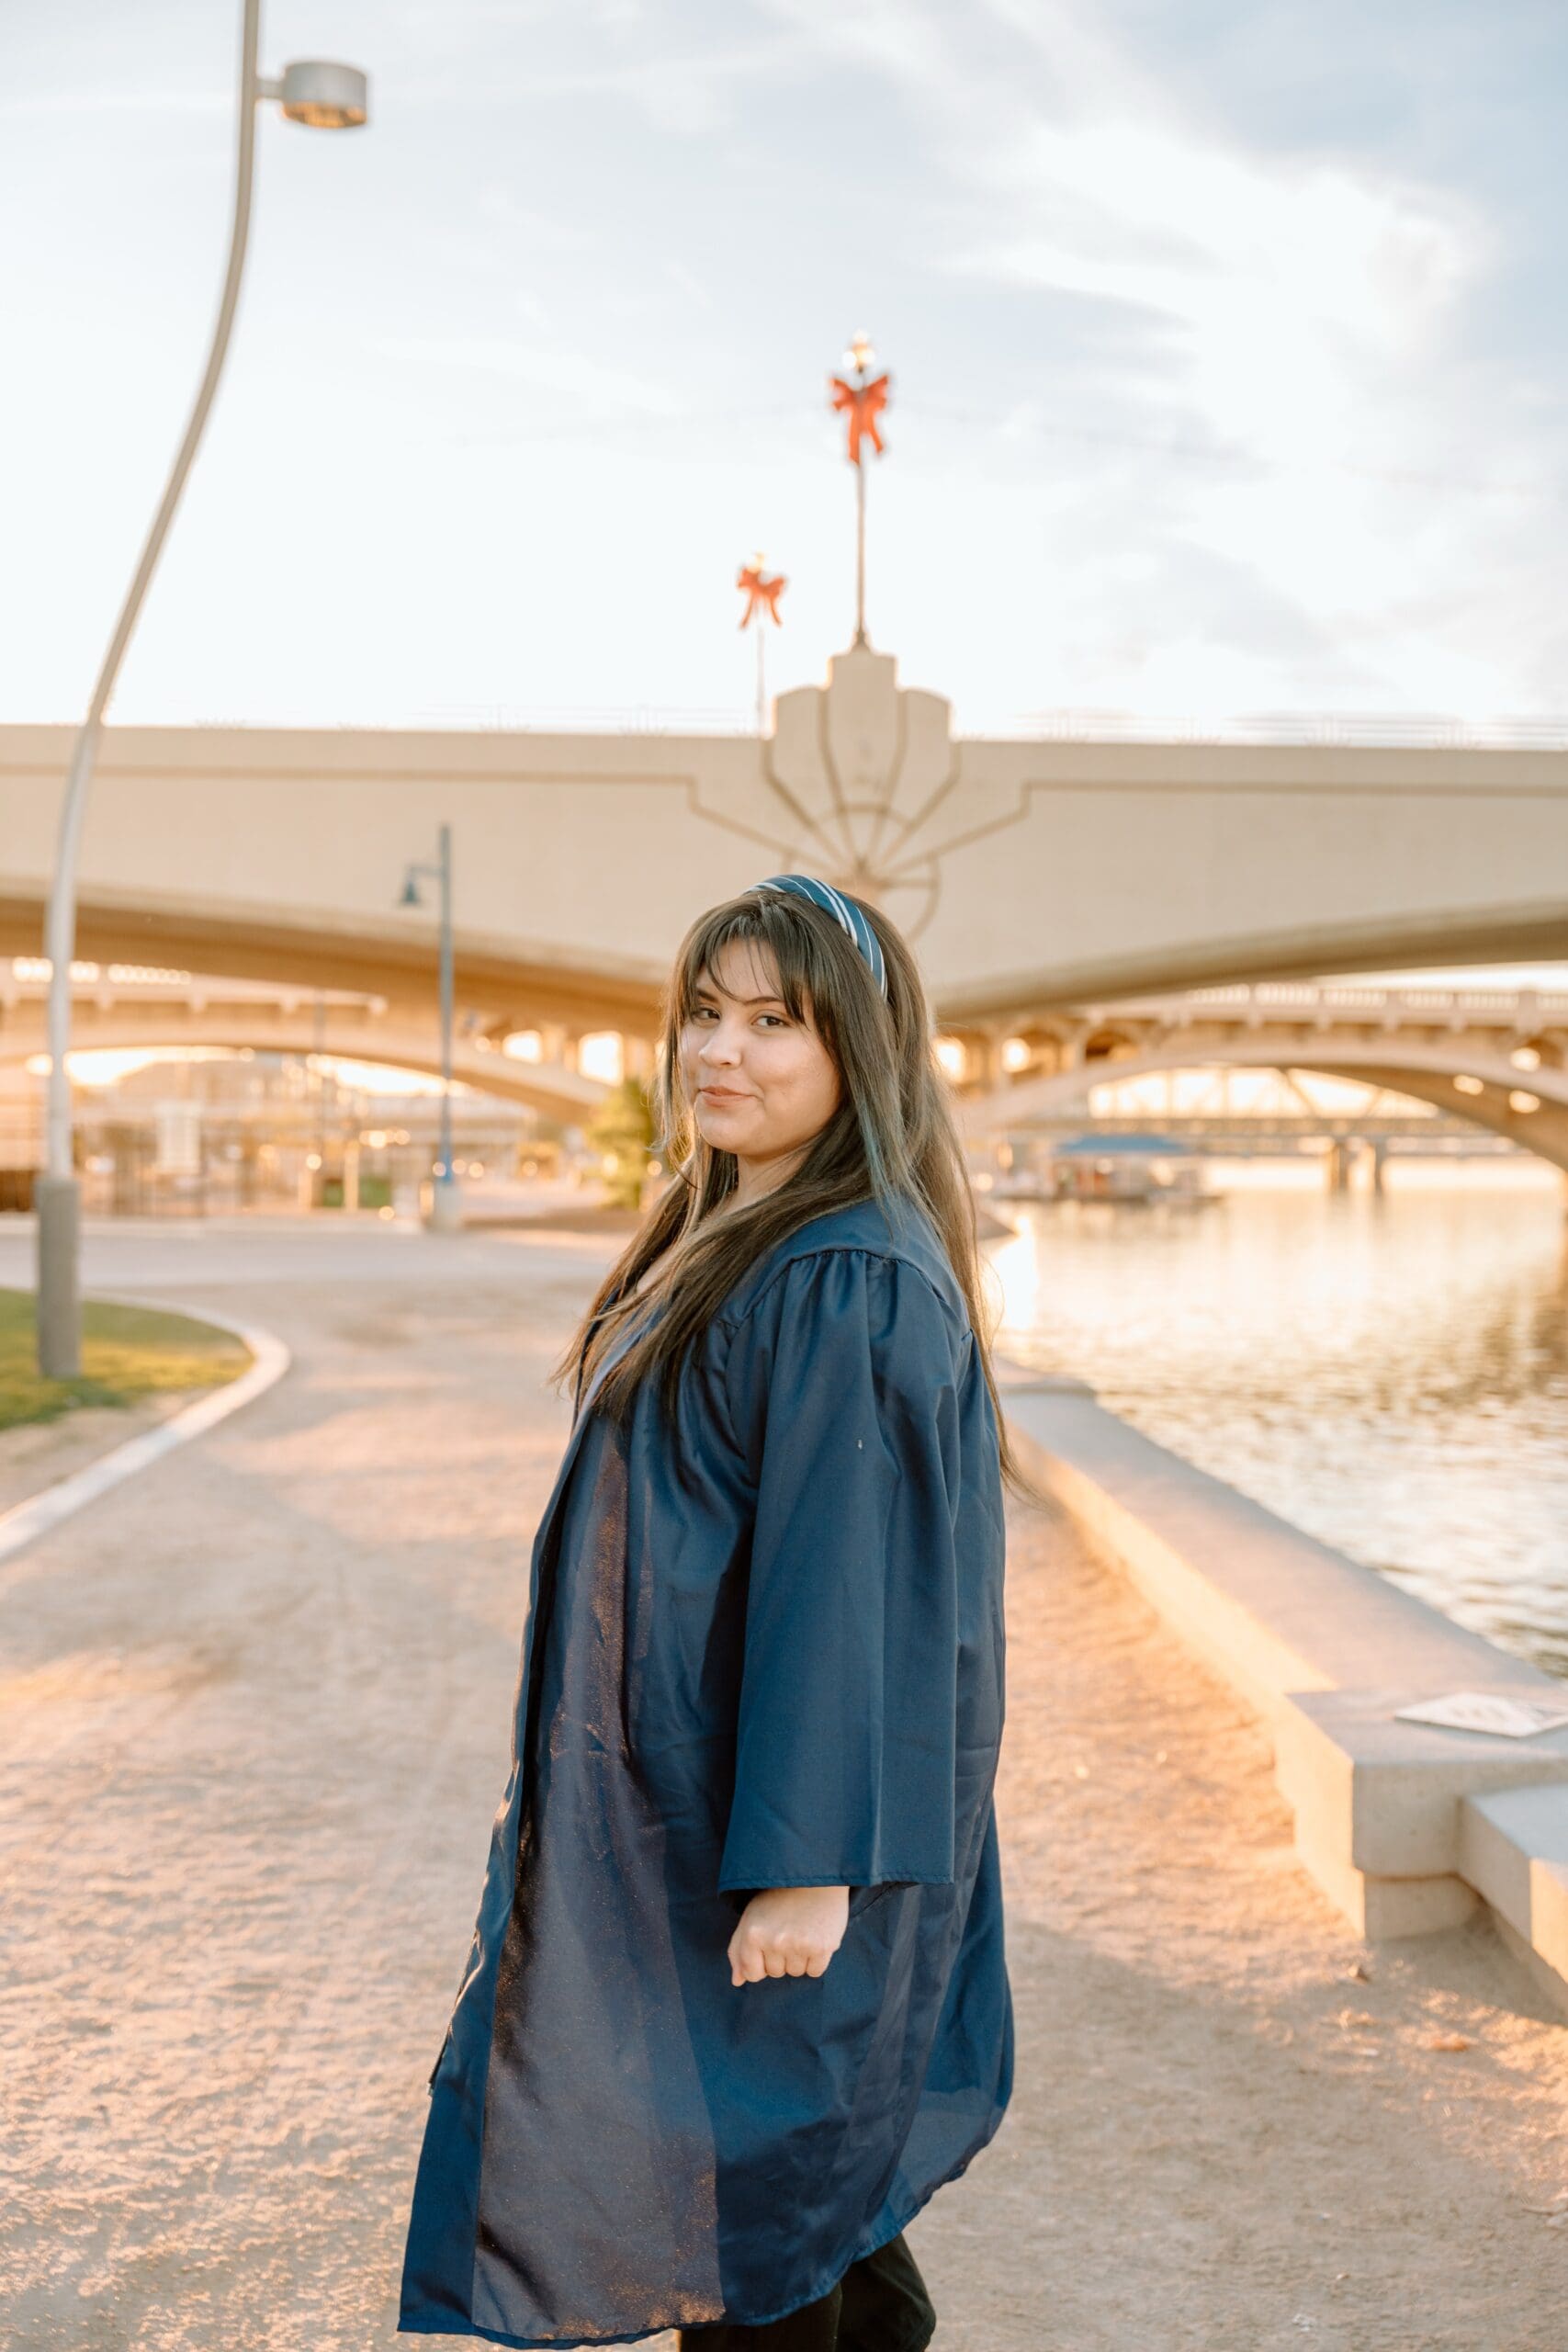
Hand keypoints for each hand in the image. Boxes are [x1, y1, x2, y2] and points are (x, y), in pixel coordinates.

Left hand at [728, 1885, 849, 1985]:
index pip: (752, 1974)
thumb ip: (738, 1951)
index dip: (762, 1962)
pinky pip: (815, 1971)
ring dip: (799, 1958)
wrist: (815, 1877)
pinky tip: (815, 1937)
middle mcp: (774, 1941)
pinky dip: (816, 1959)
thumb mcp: (752, 1917)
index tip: (769, 1944)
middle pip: (775, 1973)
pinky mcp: (822, 1947)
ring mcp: (799, 1944)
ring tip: (802, 1930)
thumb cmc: (779, 1898)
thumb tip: (737, 1981)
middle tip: (788, 1930)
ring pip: (796, 1972)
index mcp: (752, 1934)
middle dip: (781, 1957)